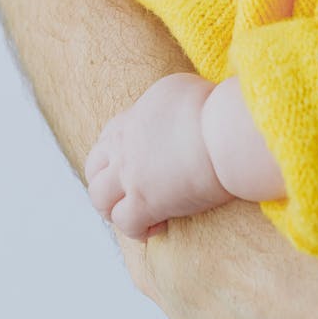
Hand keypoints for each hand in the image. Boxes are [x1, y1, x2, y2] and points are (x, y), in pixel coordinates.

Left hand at [85, 73, 228, 237]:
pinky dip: (138, 229)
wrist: (224, 130)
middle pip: (93, 169)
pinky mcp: (144, 202)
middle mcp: (123, 146)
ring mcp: (130, 175)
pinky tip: (160, 225)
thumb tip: (175, 109)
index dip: (116, 155)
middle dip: (106, 183)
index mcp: (132, 118)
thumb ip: (166, 103)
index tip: (135, 165)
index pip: (107, 138)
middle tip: (129, 194)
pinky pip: (125, 224)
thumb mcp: (180, 89)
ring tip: (140, 215)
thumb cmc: (214, 108)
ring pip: (99, 199)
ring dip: (114, 208)